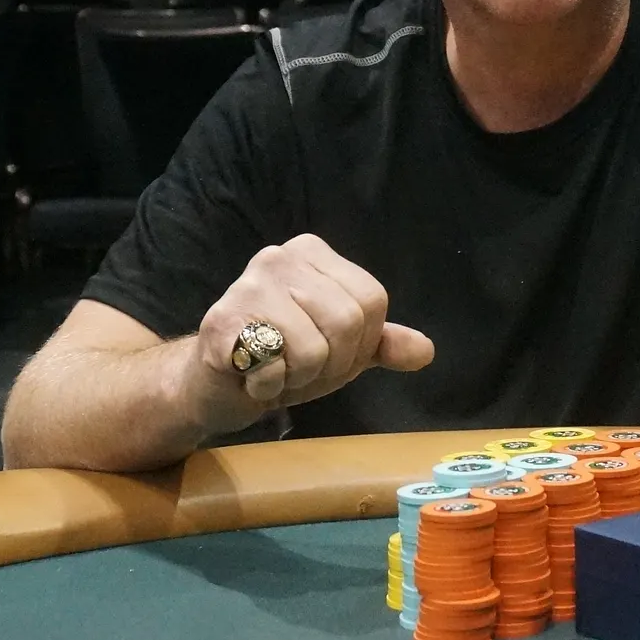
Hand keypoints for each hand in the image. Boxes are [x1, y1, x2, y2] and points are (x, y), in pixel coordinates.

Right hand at [179, 233, 434, 435]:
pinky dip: (269, 387)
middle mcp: (281, 257)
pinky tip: (252, 378)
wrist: (214, 384)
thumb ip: (381, 344)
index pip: (372, 300)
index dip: (361, 343)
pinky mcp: (222, 323)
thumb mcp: (341, 349)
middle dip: (331, 364)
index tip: (330, 354)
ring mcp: (248, 286)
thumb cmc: (282, 358)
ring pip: (313, 348)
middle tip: (299, 368)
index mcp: (314, 253)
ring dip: (299, 379)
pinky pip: (273, 366)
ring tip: (276, 371)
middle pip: (347, 321)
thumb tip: (425, 351)